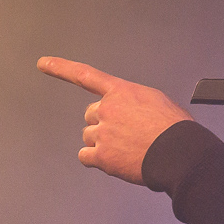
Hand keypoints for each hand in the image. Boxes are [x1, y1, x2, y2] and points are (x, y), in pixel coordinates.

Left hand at [37, 56, 192, 184]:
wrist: (180, 153)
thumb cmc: (176, 130)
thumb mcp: (158, 101)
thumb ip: (134, 102)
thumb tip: (130, 112)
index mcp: (122, 92)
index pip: (85, 75)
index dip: (61, 68)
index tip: (43, 63)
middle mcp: (108, 109)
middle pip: (90, 116)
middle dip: (103, 124)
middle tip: (125, 134)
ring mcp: (103, 132)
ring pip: (88, 137)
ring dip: (102, 144)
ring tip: (127, 149)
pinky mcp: (102, 156)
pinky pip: (85, 156)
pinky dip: (95, 160)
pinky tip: (114, 161)